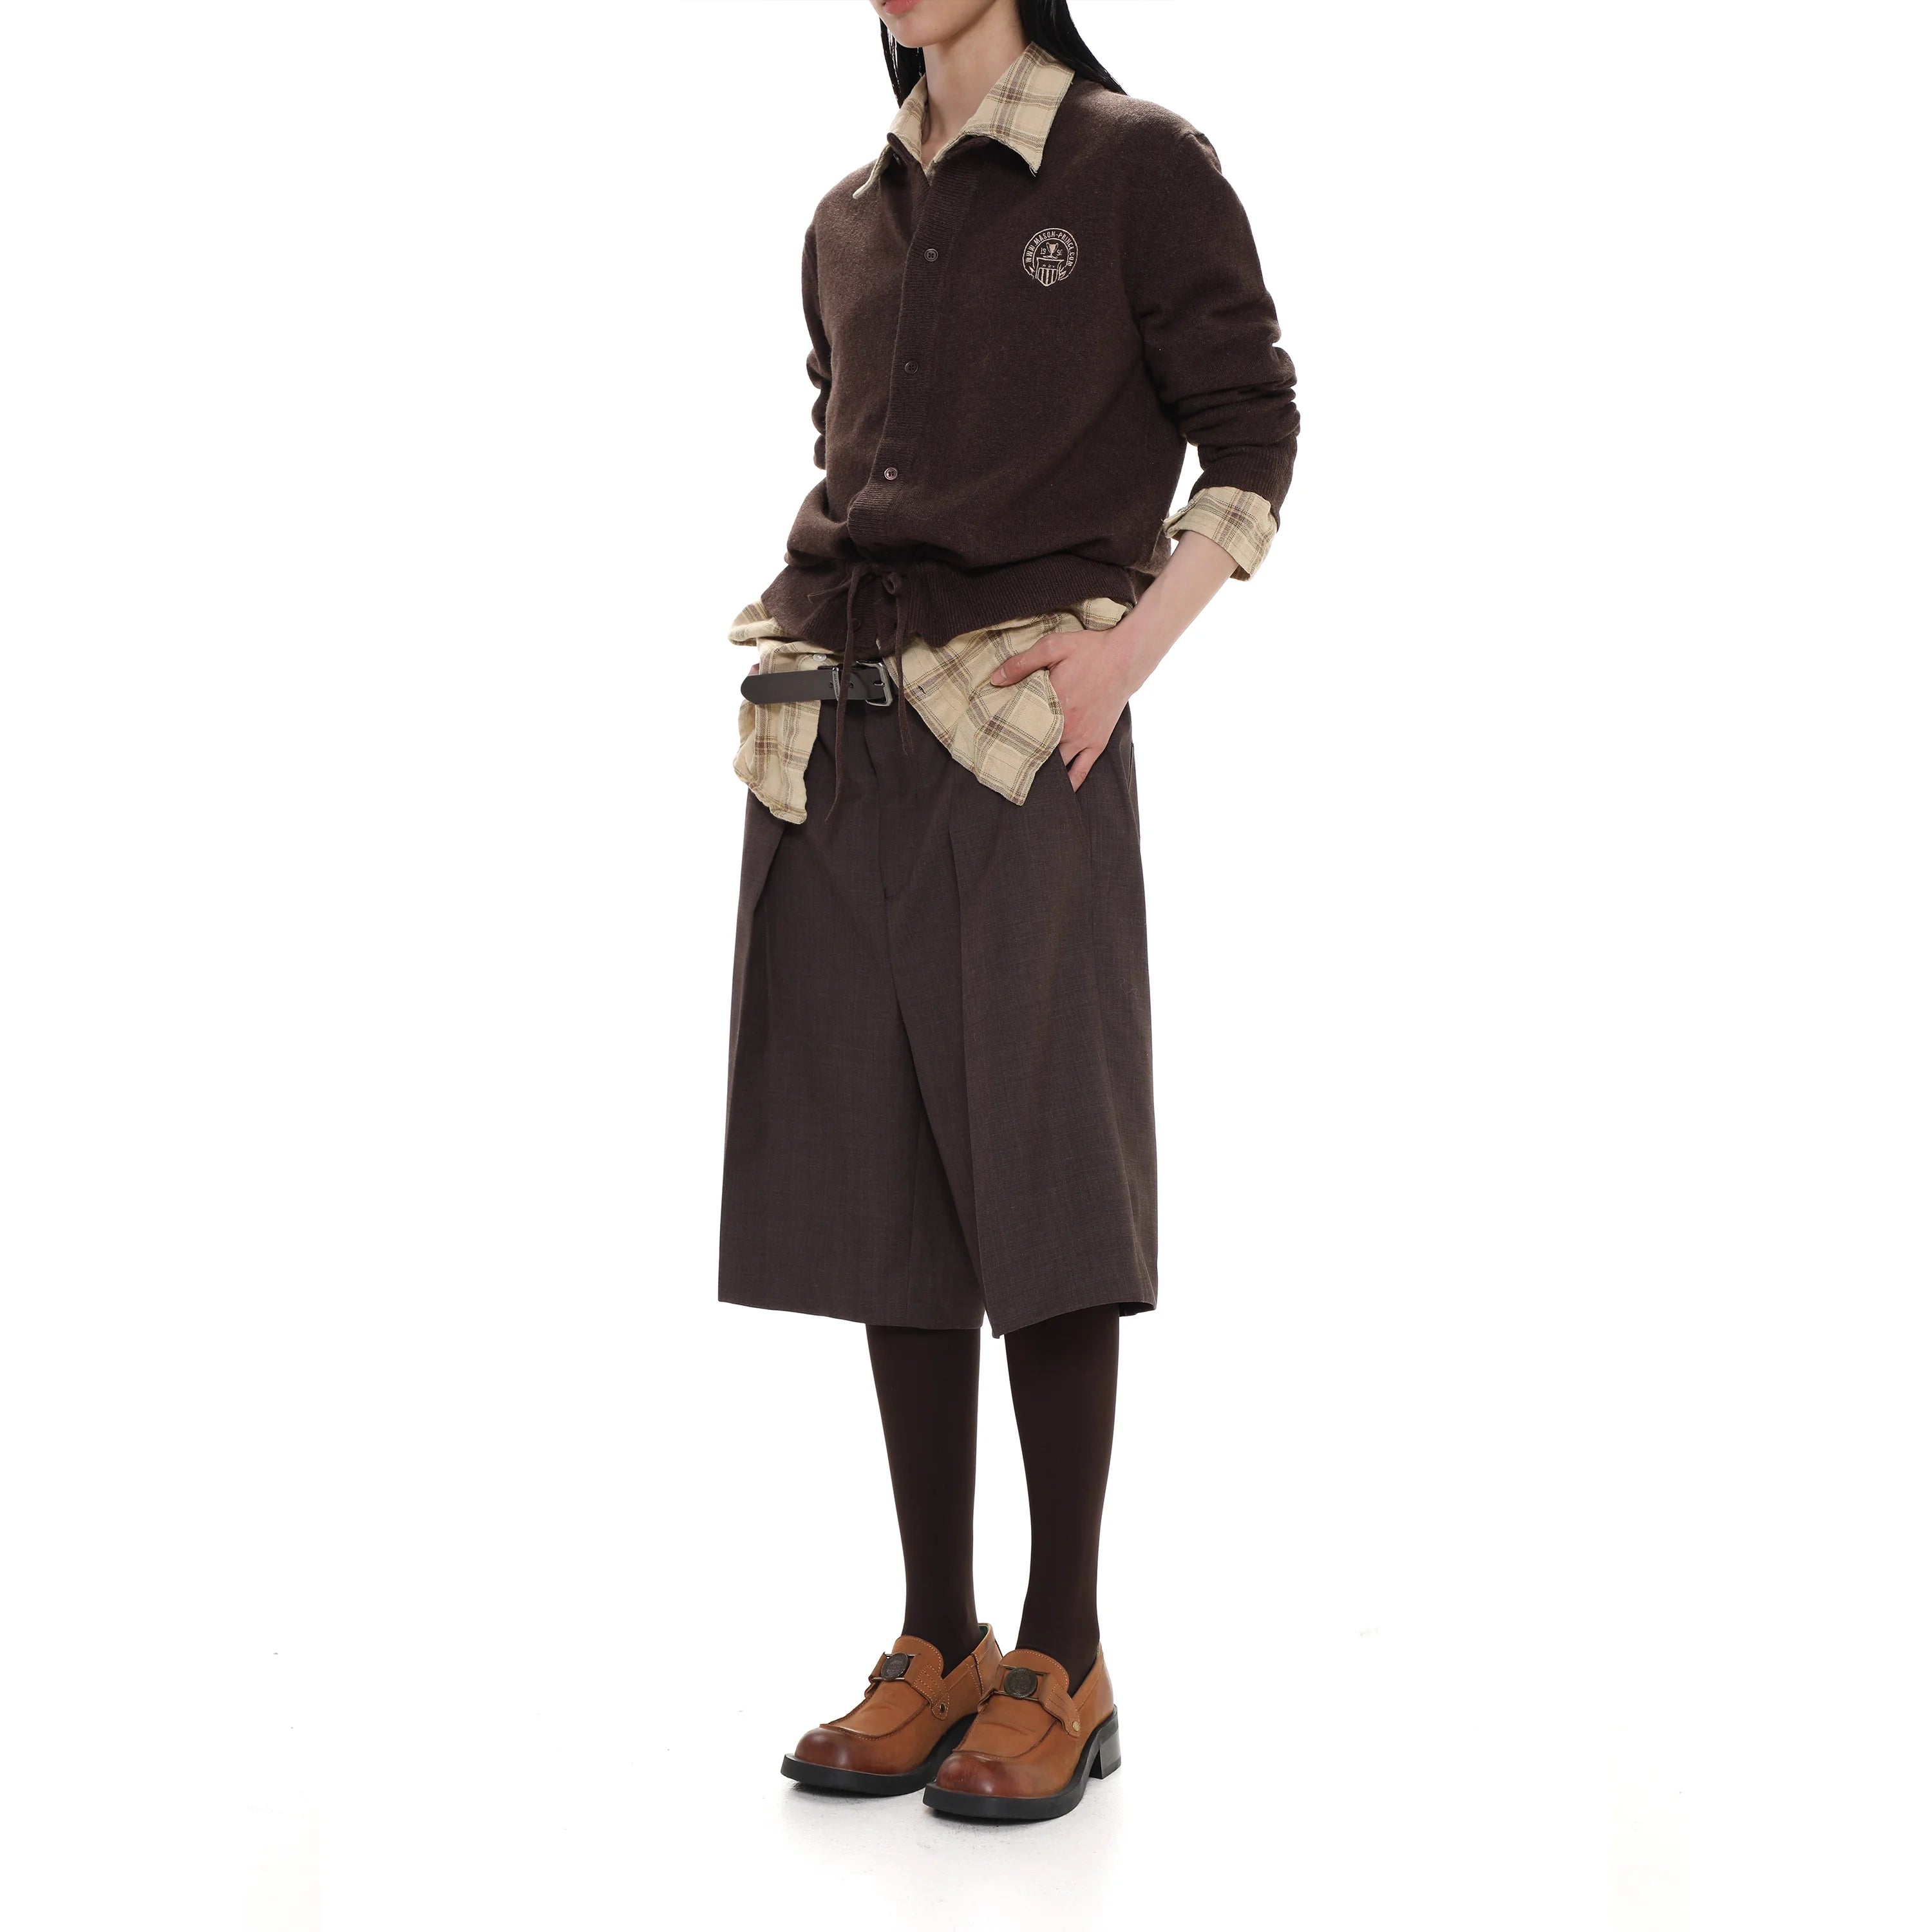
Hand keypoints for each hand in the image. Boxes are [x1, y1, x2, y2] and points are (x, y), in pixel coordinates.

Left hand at [989, 621, 1151, 790]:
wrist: (1126, 658)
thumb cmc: (1089, 650)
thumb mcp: (1052, 646)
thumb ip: (1021, 663)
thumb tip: (994, 680)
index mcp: (1053, 705)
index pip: (1022, 731)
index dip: (1005, 742)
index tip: (990, 749)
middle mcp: (1067, 728)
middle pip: (1037, 754)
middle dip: (1020, 762)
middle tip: (1002, 771)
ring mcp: (1083, 739)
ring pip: (1057, 767)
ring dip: (1042, 774)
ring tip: (1023, 783)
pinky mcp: (1097, 742)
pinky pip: (1082, 771)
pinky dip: (1070, 783)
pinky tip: (1059, 792)